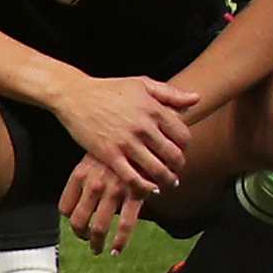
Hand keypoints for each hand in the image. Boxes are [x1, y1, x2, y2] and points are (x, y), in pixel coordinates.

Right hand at [47, 71, 198, 191]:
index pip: (183, 135)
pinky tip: (149, 188)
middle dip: (179, 166)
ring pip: (156, 169)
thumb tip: (196, 99)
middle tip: (176, 171)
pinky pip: (132, 177)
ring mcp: (126, 141)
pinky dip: (144, 186)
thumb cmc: (109, 88)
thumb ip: (170, 93)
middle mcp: (143, 126)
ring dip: (166, 180)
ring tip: (167, 183)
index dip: (185, 147)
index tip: (180, 151)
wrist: (75, 95)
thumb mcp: (142, 84)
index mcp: (154, 109)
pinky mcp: (109, 154)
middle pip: (173, 155)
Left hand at [58, 153, 150, 253]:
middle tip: (87, 239)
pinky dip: (119, 243)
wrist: (145, 133)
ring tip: (99, 249)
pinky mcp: (134, 194)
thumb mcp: (96, 154)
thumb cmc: (119, 144)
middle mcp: (94, 183)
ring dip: (96, 244)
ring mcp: (113, 190)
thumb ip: (88, 175)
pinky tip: (117, 249)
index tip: (77, 222)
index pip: (65, 207)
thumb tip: (83, 198)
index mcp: (81, 173)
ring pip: (98, 228)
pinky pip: (124, 226)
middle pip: (78, 221)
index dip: (70, 219)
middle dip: (81, 235)